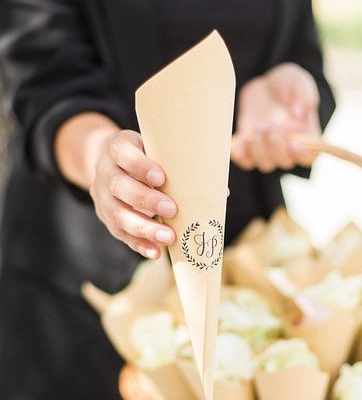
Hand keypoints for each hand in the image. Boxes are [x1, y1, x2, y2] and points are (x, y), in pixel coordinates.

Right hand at [90, 130, 176, 258]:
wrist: (112, 164)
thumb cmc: (144, 156)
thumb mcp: (154, 148)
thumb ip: (178, 164)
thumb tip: (221, 193)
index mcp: (117, 147)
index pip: (123, 153)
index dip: (140, 167)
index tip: (161, 178)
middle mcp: (105, 171)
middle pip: (119, 186)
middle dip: (145, 200)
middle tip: (172, 210)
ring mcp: (102, 196)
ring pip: (117, 214)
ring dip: (143, 228)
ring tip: (168, 237)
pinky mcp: (106, 217)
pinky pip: (120, 233)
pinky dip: (139, 244)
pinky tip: (156, 252)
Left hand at [231, 63, 320, 172]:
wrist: (265, 86)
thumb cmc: (287, 84)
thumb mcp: (298, 81)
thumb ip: (304, 95)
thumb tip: (299, 113)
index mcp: (308, 136)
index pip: (309, 157)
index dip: (302, 154)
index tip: (294, 142)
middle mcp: (288, 149)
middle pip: (285, 162)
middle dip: (276, 144)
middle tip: (271, 123)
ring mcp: (269, 151)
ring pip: (265, 164)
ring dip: (259, 148)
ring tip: (257, 126)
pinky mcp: (250, 149)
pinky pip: (244, 161)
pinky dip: (241, 153)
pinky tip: (242, 137)